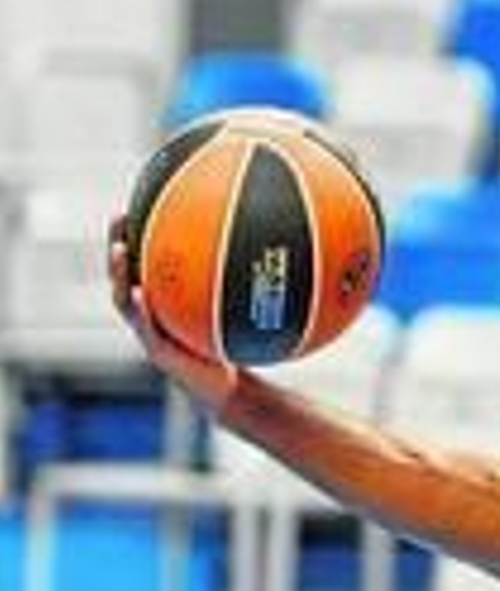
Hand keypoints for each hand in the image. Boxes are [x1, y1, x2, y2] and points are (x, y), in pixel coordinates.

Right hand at [107, 214, 238, 414]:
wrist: (229, 391)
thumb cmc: (236, 349)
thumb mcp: (245, 315)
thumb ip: (255, 286)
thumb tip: (289, 250)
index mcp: (165, 300)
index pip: (147, 261)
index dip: (141, 233)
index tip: (143, 198)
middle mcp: (153, 313)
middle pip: (126, 273)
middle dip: (120, 243)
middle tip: (119, 215)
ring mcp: (150, 332)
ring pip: (125, 299)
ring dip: (120, 274)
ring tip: (120, 250)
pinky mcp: (158, 353)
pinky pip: (146, 327)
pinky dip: (142, 310)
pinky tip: (139, 293)